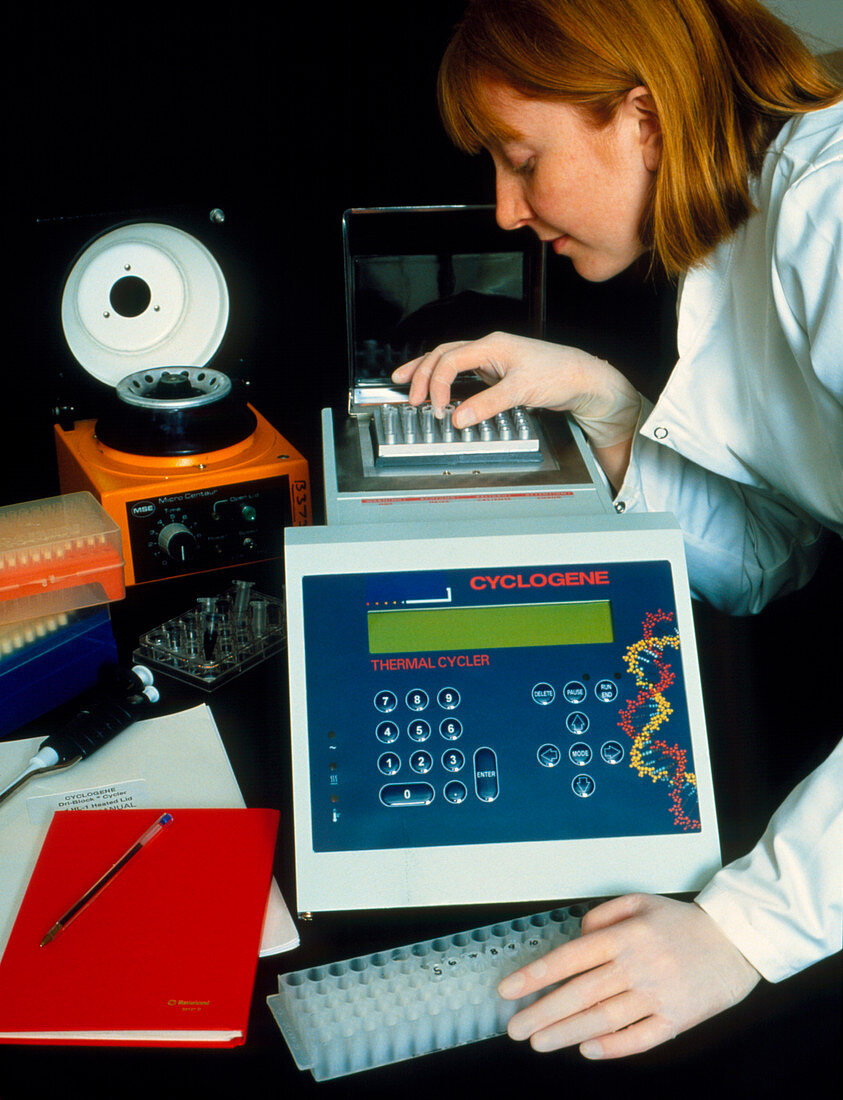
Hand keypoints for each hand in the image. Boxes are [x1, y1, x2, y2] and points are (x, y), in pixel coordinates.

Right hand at [391, 331, 640, 448]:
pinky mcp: (496, 371)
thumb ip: (488, 404)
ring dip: (426, 371)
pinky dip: (444, 378)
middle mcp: (489, 348)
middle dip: (421, 374)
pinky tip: (436, 387)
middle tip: (410, 396)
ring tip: (405, 381)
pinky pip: (461, 371)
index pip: (450, 360)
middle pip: (442, 354)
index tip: (436, 408)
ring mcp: (491, 358)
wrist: (583, 379)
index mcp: (492, 345)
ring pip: (449, 359)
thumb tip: (459, 417)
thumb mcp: (522, 391)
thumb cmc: (560, 375)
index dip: (436, 384)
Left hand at [498, 894, 760, 1058]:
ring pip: (603, 1018)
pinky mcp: (678, 1018)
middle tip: (514, 1028)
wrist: (737, 940)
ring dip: (567, 1032)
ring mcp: (658, 994)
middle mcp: (638, 965)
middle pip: (580, 993)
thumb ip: (603, 916)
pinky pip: (640, 1037)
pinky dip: (613, 1047)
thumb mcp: (640, 902)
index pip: (570, 958)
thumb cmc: (684, 922)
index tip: (509, 990)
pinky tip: (587, 1050)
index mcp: (626, 936)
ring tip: (538, 1041)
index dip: (536, 976)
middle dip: (542, 1012)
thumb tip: (575, 935)